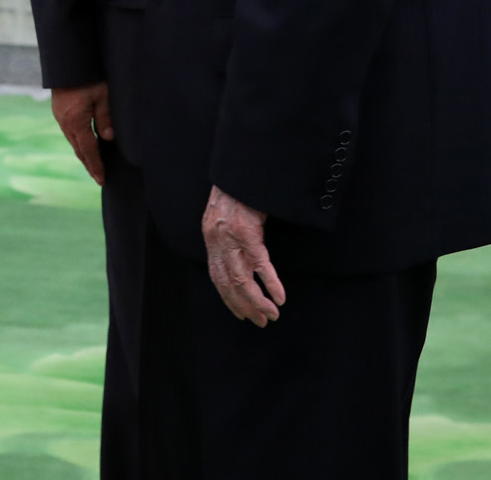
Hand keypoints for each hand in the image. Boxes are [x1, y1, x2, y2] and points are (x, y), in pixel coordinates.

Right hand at [51, 82, 113, 184]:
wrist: (67, 61)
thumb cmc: (88, 76)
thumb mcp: (103, 95)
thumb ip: (105, 117)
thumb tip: (108, 138)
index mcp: (76, 121)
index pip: (89, 150)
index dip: (96, 165)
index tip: (102, 179)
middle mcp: (65, 122)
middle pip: (79, 150)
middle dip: (89, 164)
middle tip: (98, 177)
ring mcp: (60, 117)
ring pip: (73, 142)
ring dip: (83, 154)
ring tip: (93, 164)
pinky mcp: (59, 111)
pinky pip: (70, 133)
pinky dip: (79, 142)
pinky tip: (85, 144)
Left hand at [202, 187, 284, 325]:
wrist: (241, 167)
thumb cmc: (238, 188)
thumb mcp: (225, 212)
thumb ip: (228, 233)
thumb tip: (238, 254)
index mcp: (211, 236)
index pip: (217, 277)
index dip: (228, 299)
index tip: (241, 314)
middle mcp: (217, 240)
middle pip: (229, 283)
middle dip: (245, 306)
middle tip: (261, 322)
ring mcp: (231, 236)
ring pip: (242, 280)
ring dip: (257, 302)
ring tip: (272, 315)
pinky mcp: (247, 231)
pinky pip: (259, 264)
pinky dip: (270, 283)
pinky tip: (279, 297)